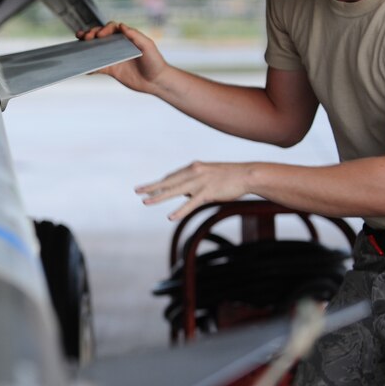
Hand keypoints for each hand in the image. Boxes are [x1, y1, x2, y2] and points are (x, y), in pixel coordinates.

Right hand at [76, 21, 167, 92]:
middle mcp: (118, 45)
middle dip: (91, 34)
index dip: (104, 29)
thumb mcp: (148, 46)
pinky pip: (97, 66)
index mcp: (126, 37)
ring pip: (96, 49)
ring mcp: (113, 57)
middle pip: (101, 36)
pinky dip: (89, 66)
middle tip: (85, 37)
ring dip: (87, 46)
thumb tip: (121, 25)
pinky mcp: (111, 69)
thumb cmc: (155, 62)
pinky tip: (83, 65)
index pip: (112, 28)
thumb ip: (135, 35)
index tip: (99, 35)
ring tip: (78, 43)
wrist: (156, 82)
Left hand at [136, 161, 254, 220]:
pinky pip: (190, 204)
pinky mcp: (208, 193)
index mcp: (193, 167)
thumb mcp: (208, 175)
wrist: (247, 174)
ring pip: (174, 191)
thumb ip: (195, 182)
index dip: (159, 183)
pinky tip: (170, 217)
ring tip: (145, 202)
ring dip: (158, 197)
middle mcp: (193, 172)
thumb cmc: (229, 176)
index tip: (148, 188)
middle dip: (151, 187)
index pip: (171, 176)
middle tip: (137, 191)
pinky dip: (180, 211)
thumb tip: (185, 193)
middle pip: (168, 181)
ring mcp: (199, 182)